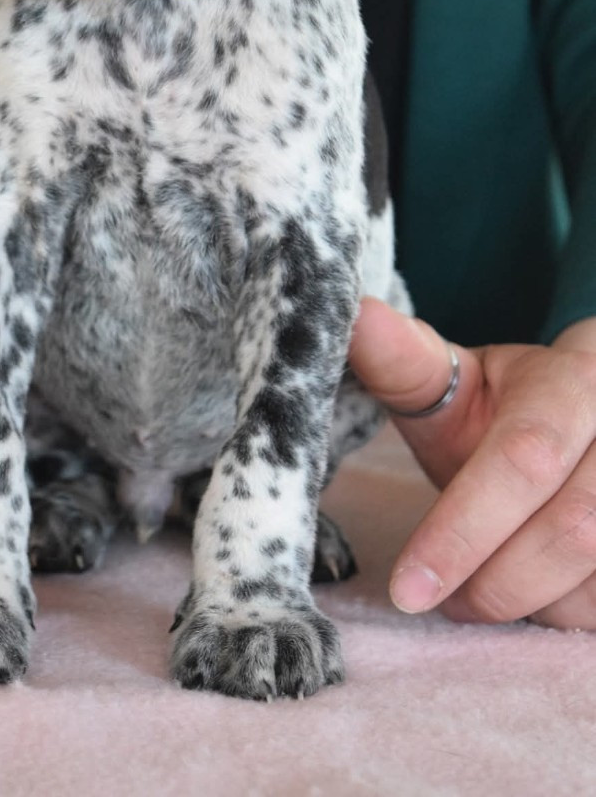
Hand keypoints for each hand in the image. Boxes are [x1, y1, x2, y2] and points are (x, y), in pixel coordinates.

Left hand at [348, 298, 595, 629]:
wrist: (582, 428)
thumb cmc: (502, 413)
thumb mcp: (454, 381)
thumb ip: (403, 361)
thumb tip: (357, 316)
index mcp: (575, 378)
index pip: (524, 458)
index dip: (463, 530)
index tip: (408, 589)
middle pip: (574, 528)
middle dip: (495, 581)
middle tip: (443, 601)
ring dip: (532, 602)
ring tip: (487, 588)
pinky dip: (567, 614)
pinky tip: (537, 593)